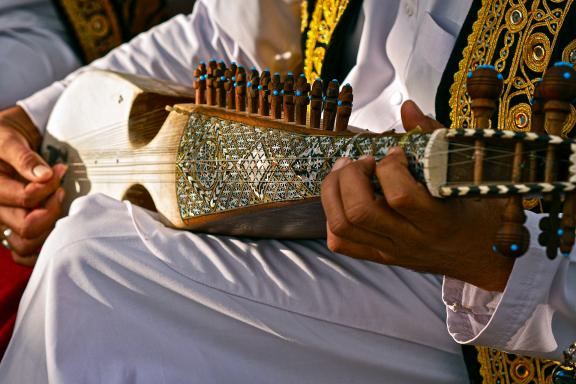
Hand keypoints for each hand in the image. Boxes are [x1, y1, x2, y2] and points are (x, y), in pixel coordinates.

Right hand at [0, 106, 65, 266]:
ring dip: (49, 228)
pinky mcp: (15, 227)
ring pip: (27, 245)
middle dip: (51, 209)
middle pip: (27, 227)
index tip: (58, 170)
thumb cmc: (3, 137)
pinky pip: (25, 252)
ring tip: (56, 206)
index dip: (48, 186)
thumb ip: (24, 157)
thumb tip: (44, 175)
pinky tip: (54, 228)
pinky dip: (42, 246)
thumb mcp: (9, 138)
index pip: (25, 198)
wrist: (4, 141)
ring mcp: (5, 221)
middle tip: (60, 190)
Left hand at [321, 101, 513, 291]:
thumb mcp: (465, 173)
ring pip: (343, 226)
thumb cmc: (473, 208)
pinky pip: (341, 243)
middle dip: (350, 177)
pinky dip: (333, 217)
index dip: (389, 167)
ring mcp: (391, 250)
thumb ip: (435, 138)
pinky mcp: (379, 256)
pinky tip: (343, 198)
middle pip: (360, 211)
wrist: (477, 253)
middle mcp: (411, 239)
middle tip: (362, 161)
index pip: (400, 196)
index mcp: (438, 219)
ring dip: (334, 192)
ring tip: (345, 172)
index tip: (395, 153)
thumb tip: (407, 107)